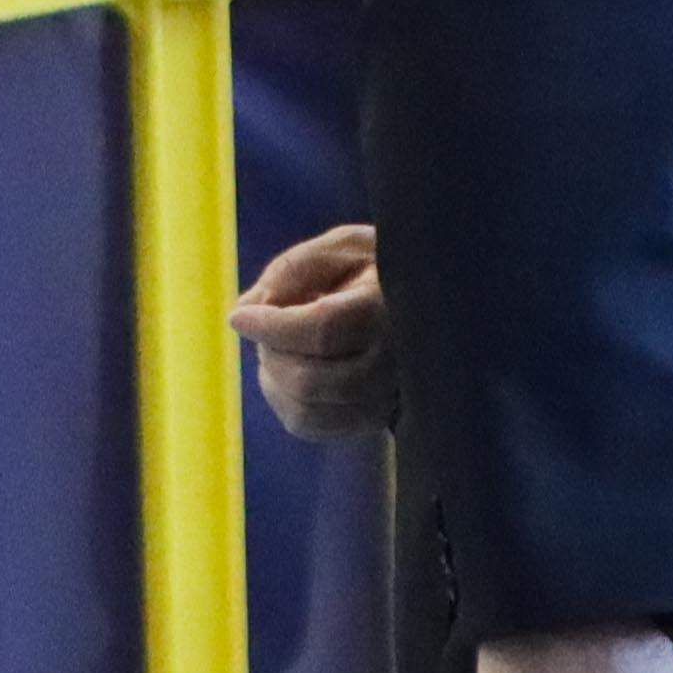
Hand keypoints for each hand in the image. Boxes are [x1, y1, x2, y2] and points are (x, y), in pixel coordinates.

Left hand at [233, 220, 395, 442]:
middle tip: (265, 326)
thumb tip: (248, 306)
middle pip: (310, 379)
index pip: (321, 330)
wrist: (432, 307)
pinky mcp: (373, 420)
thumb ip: (294, 268)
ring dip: (273, 379)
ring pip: (307, 410)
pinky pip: (313, 426)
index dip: (271, 327)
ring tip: (278, 347)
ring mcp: (387, 399)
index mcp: (390, 310)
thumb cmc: (377, 268)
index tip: (240, 316)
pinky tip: (289, 372)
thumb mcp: (343, 247)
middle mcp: (395, 363)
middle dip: (271, 352)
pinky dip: (284, 401)